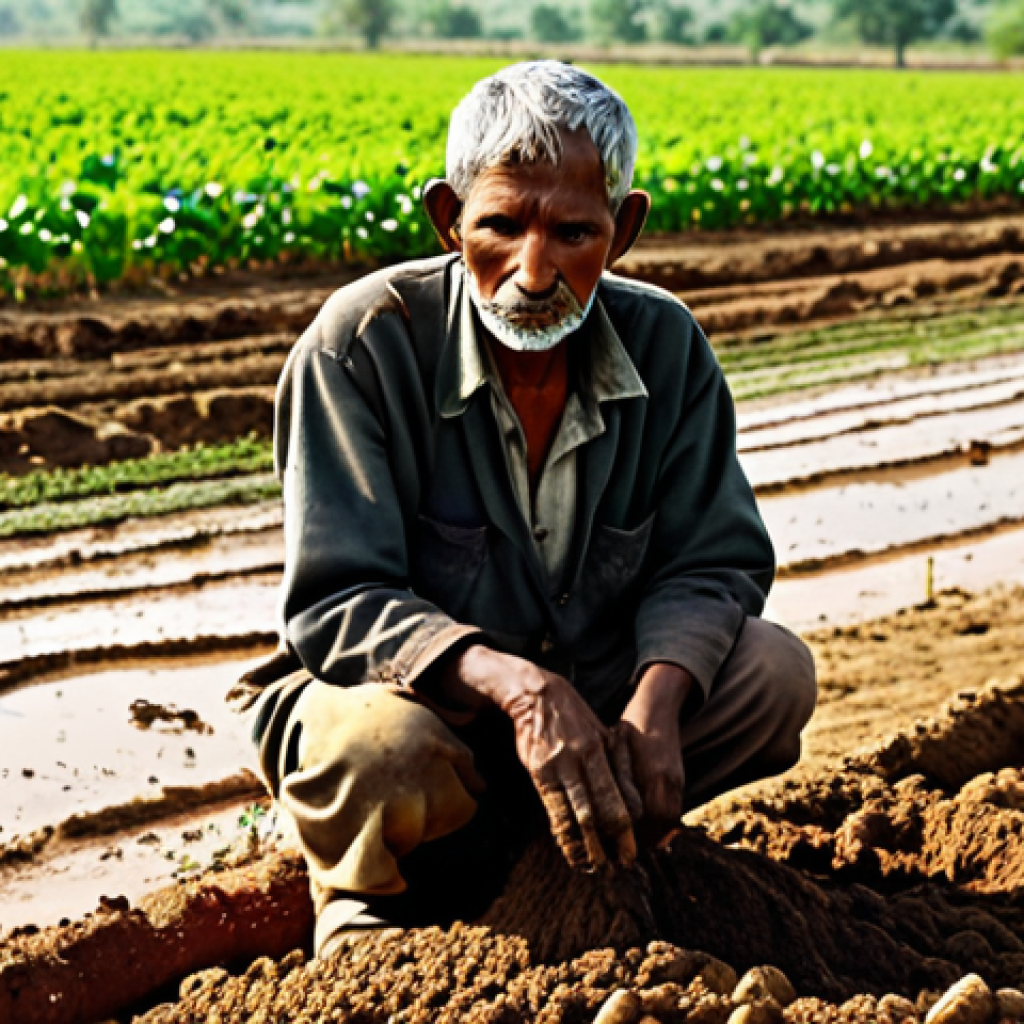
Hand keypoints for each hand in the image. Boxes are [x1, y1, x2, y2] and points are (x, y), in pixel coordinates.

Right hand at [445, 646, 638, 871]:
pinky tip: (569, 850)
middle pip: (603, 810)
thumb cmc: (573, 717)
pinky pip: (554, 809)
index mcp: (602, 750)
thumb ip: (615, 763)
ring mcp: (561, 766)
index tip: (632, 849)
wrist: (537, 694)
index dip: (627, 827)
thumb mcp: (601, 732)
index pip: (620, 797)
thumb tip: (632, 798)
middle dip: (613, 842)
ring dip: (588, 845)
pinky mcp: (540, 771)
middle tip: (620, 866)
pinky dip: (563, 834)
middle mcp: (584, 759)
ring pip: (578, 814)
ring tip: (595, 867)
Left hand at [616, 663, 691, 841]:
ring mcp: (677, 781)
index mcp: (653, 775)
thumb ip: (615, 780)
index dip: (634, 837)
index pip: (648, 819)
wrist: (658, 706)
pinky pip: (674, 810)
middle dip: (644, 841)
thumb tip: (601, 809)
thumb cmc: (630, 726)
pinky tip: (645, 828)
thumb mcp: (615, 748)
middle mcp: (669, 781)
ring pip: (670, 819)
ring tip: (633, 845)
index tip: (616, 847)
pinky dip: (662, 824)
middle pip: (662, 824)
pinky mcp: (679, 779)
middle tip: (623, 853)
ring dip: (654, 834)